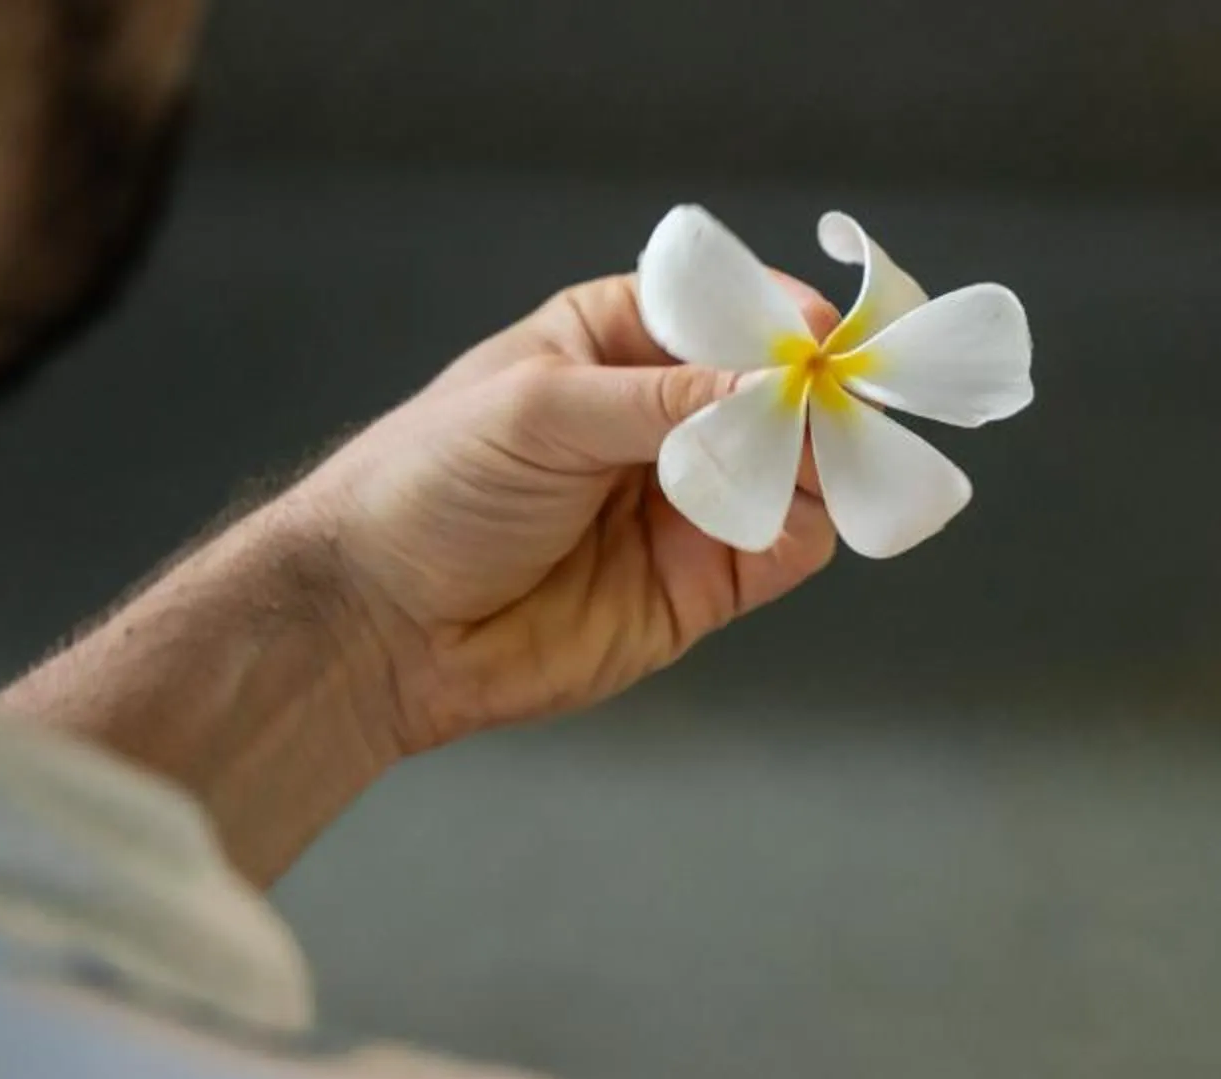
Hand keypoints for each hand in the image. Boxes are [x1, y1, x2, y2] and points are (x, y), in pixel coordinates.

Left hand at [287, 273, 840, 755]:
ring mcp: (690, 501)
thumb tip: (774, 384)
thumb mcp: (540, 409)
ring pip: (796, 471)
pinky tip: (787, 520)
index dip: (778, 318)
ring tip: (809, 465)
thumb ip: (664, 399)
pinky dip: (804, 531)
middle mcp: (665, 417)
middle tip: (836, 407)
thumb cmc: (430, 486)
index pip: (722, 312)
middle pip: (777, 393)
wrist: (385, 625)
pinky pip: (785, 548)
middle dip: (813, 396)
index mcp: (616, 343)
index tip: (820, 338)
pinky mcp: (706, 582)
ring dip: (816, 464)